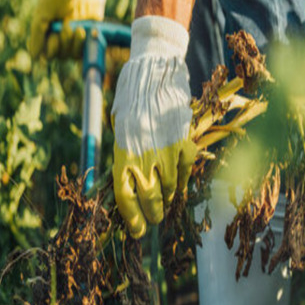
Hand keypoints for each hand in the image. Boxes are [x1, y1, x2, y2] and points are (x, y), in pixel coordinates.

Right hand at [27, 0, 110, 59]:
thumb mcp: (44, 11)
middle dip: (64, 43)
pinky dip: (86, 43)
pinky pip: (85, 50)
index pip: (45, 54)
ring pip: (72, 55)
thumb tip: (35, 56)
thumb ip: (37, 33)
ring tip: (79, 28)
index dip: (50, 49)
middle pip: (59, 56)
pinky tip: (89, 31)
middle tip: (67, 25)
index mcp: (45, 32)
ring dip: (75, 44)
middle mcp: (58, 38)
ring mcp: (73, 39)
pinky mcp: (87, 37)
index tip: (53, 35)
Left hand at [111, 16, 197, 237]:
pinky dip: (182, 182)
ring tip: (164, 202)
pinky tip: (177, 184)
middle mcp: (144, 158)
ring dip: (167, 199)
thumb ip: (123, 157)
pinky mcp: (185, 145)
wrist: (154, 73)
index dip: (132, 220)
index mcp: (122, 155)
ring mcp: (167, 153)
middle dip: (152, 215)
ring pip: (169, 189)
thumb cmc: (131, 101)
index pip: (126, 199)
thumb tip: (128, 187)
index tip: (137, 231)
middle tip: (153, 221)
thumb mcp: (119, 130)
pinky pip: (185, 173)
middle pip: (149, 200)